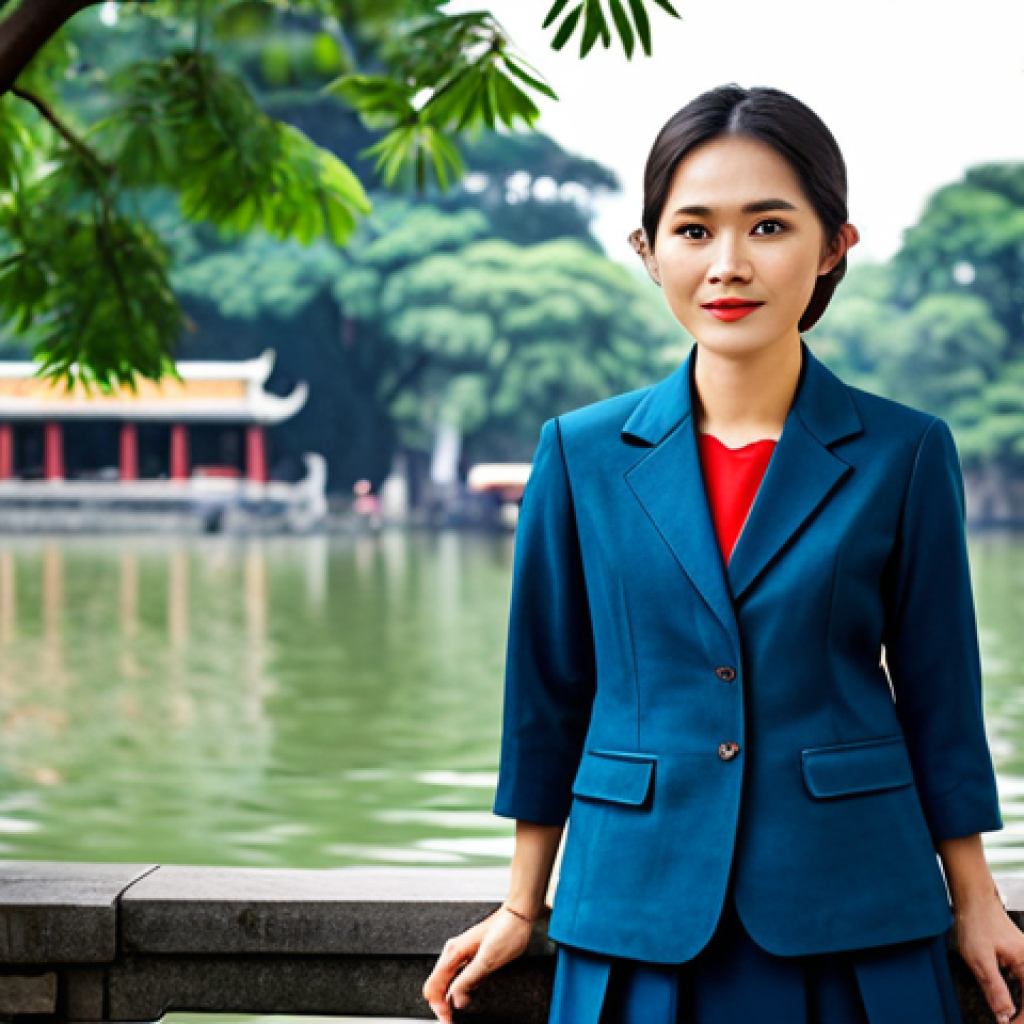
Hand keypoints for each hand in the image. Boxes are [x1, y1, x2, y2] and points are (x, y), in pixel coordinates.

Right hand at [422, 904, 537, 1022]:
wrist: (518, 915)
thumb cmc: (506, 931)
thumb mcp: (488, 959)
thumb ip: (469, 979)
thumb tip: (456, 1000)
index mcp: (453, 953)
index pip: (433, 987)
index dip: (439, 1007)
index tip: (448, 1020)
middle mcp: (453, 953)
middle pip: (436, 986)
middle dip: (441, 1006)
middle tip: (451, 1021)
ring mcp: (459, 954)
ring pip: (444, 982)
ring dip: (447, 1000)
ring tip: (455, 1015)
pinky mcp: (468, 956)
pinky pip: (454, 977)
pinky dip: (455, 991)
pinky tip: (464, 998)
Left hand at [954, 885, 1023, 1022]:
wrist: (975, 902)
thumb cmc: (976, 923)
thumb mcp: (979, 958)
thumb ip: (994, 988)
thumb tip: (1004, 1015)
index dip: (1021, 1020)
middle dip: (1023, 1016)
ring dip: (1022, 1009)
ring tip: (1011, 1019)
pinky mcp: (1022, 960)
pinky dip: (1021, 999)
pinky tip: (1014, 1007)